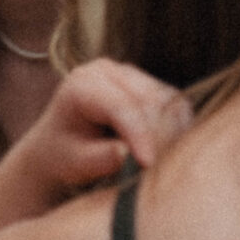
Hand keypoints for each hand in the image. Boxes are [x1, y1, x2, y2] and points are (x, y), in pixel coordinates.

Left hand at [3, 59, 192, 210]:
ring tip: (163, 162)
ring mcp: (132, 74)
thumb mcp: (76, 161)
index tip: (148, 163)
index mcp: (82, 84)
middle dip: (158, 135)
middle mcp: (108, 71)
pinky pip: (175, 104)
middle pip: (148, 99)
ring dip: (171, 132)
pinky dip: (177, 127)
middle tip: (160, 168)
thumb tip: (131, 155)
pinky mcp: (150, 85)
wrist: (61, 145)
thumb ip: (102, 158)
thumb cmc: (64, 154)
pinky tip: (169, 150)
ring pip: (167, 100)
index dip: (138, 134)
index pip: (120, 105)